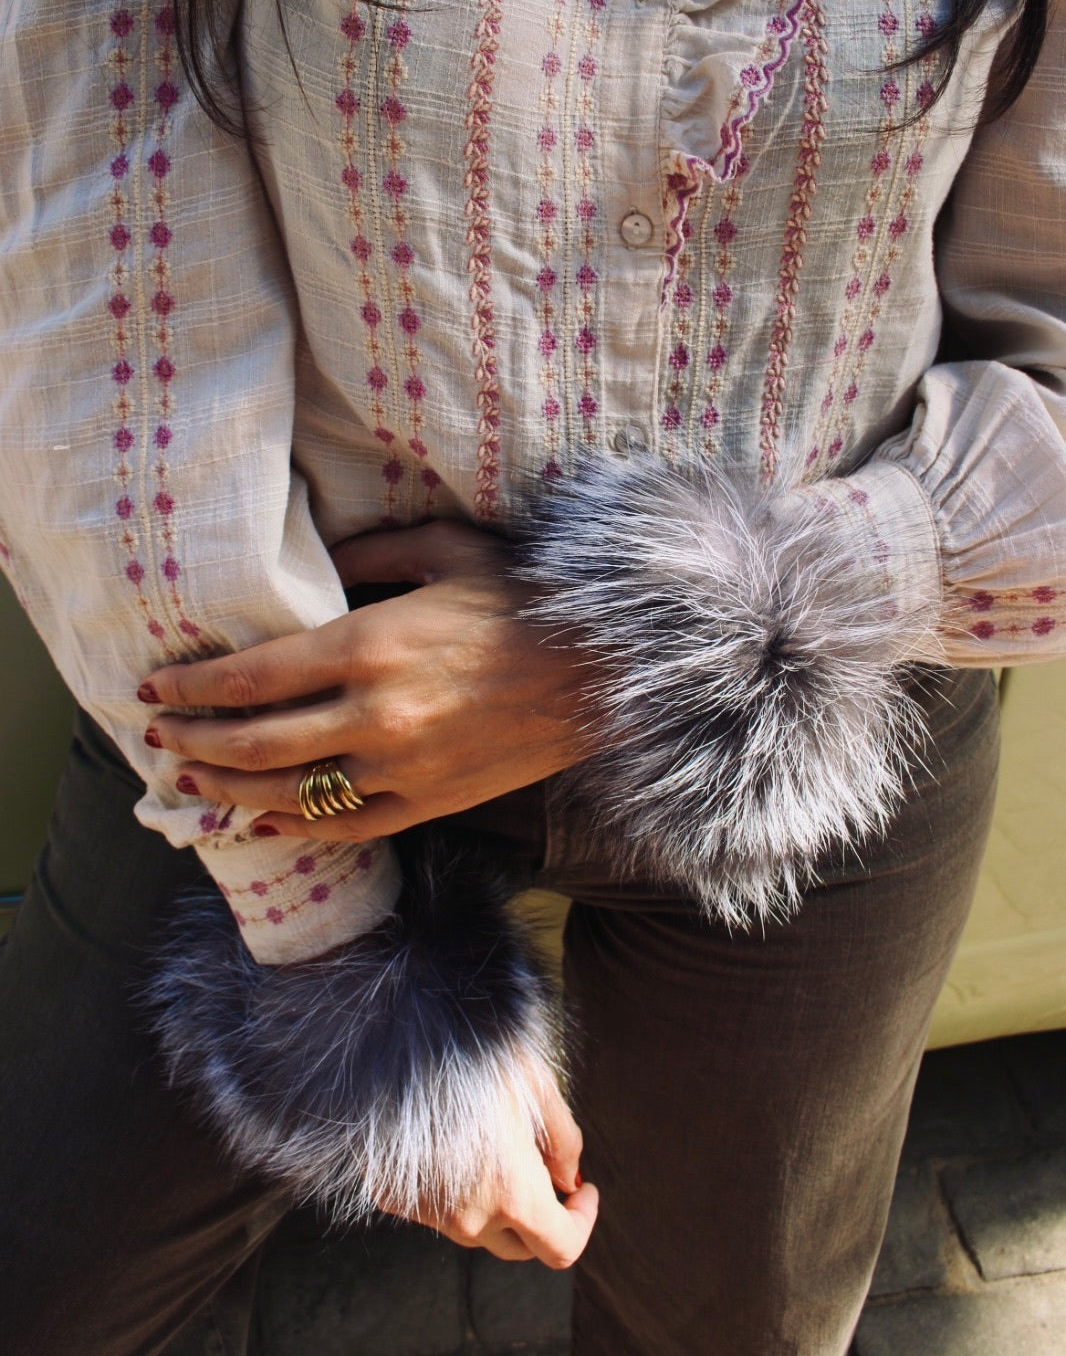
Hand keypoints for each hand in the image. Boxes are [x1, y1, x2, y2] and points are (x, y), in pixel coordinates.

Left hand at [138, 521, 595, 839]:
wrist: (604, 669)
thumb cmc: (526, 600)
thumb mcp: (447, 550)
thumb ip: (373, 549)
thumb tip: (323, 555)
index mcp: (371, 644)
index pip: (252, 677)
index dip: (194, 689)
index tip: (155, 690)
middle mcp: (375, 714)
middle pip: (255, 742)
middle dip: (194, 743)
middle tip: (158, 740)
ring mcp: (403, 767)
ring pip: (290, 792)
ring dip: (228, 790)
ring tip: (190, 781)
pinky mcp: (432, 802)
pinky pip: (346, 825)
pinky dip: (295, 827)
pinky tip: (260, 820)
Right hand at [396, 1072, 598, 1268]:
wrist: (398, 1042)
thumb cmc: (476, 1055)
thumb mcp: (537, 1084)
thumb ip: (564, 1140)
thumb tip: (569, 1179)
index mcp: (513, 1194)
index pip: (561, 1248)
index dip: (582, 1222)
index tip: (583, 1192)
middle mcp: (471, 1219)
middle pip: (520, 1246)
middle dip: (541, 1217)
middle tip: (543, 1168)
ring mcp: (429, 1215)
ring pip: (478, 1229)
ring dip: (494, 1203)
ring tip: (492, 1143)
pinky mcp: (395, 1201)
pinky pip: (438, 1210)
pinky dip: (453, 1190)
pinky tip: (451, 1143)